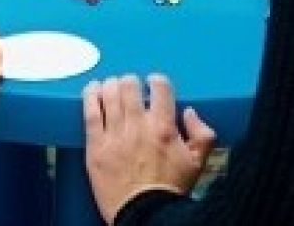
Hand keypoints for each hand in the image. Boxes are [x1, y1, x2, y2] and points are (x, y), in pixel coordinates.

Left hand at [83, 74, 215, 222]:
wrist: (145, 216)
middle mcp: (138, 126)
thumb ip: (202, 134)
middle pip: (130, 86)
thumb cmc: (170, 190)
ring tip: (111, 85)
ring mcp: (114, 135)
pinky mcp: (95, 147)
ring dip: (110, 85)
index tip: (153, 83)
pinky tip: (93, 90)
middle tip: (130, 87)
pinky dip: (91, 97)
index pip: (160, 87)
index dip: (156, 80)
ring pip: (109, 95)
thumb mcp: (197, 163)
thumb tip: (189, 112)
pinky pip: (90, 113)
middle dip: (131, 81)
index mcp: (163, 128)